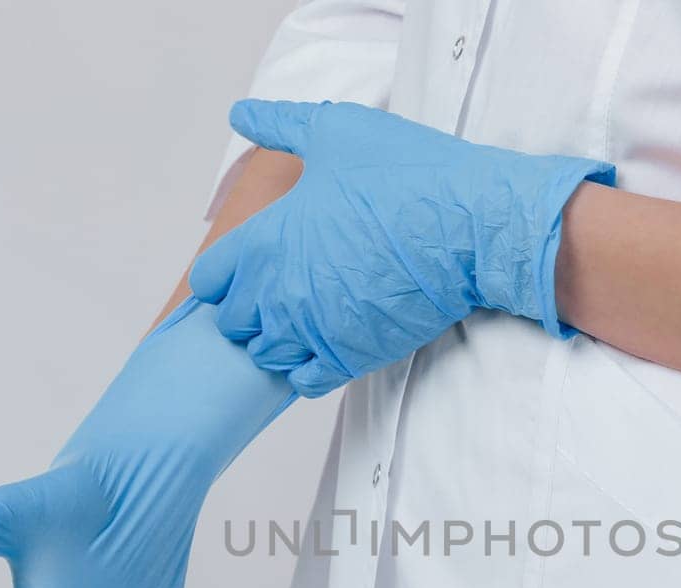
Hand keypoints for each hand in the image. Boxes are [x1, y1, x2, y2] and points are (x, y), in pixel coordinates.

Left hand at [189, 100, 613, 396]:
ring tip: (309, 316)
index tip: (252, 265)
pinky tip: (330, 340)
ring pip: (267, 356)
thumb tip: (242, 113)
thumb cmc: (407, 174)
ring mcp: (313, 330)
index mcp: (266, 240)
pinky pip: (304, 381)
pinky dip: (309, 367)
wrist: (470, 226)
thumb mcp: (335, 130)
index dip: (227, 273)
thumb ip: (279, 124)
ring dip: (279, 340)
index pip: (210, 280)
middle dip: (251, 308)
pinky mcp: (349, 356)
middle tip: (284, 289)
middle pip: (233, 324)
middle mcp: (280, 292)